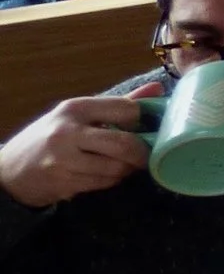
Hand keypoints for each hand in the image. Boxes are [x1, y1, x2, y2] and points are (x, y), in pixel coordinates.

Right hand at [0, 82, 163, 208]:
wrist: (8, 170)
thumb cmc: (50, 137)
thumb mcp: (77, 114)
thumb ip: (117, 104)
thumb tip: (158, 90)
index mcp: (75, 108)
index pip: (124, 109)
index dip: (142, 120)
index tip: (146, 126)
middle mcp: (68, 132)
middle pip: (123, 144)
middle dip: (141, 152)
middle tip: (147, 155)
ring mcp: (64, 160)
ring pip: (115, 168)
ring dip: (127, 169)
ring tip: (126, 165)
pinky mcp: (63, 183)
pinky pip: (102, 183)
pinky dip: (112, 180)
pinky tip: (108, 174)